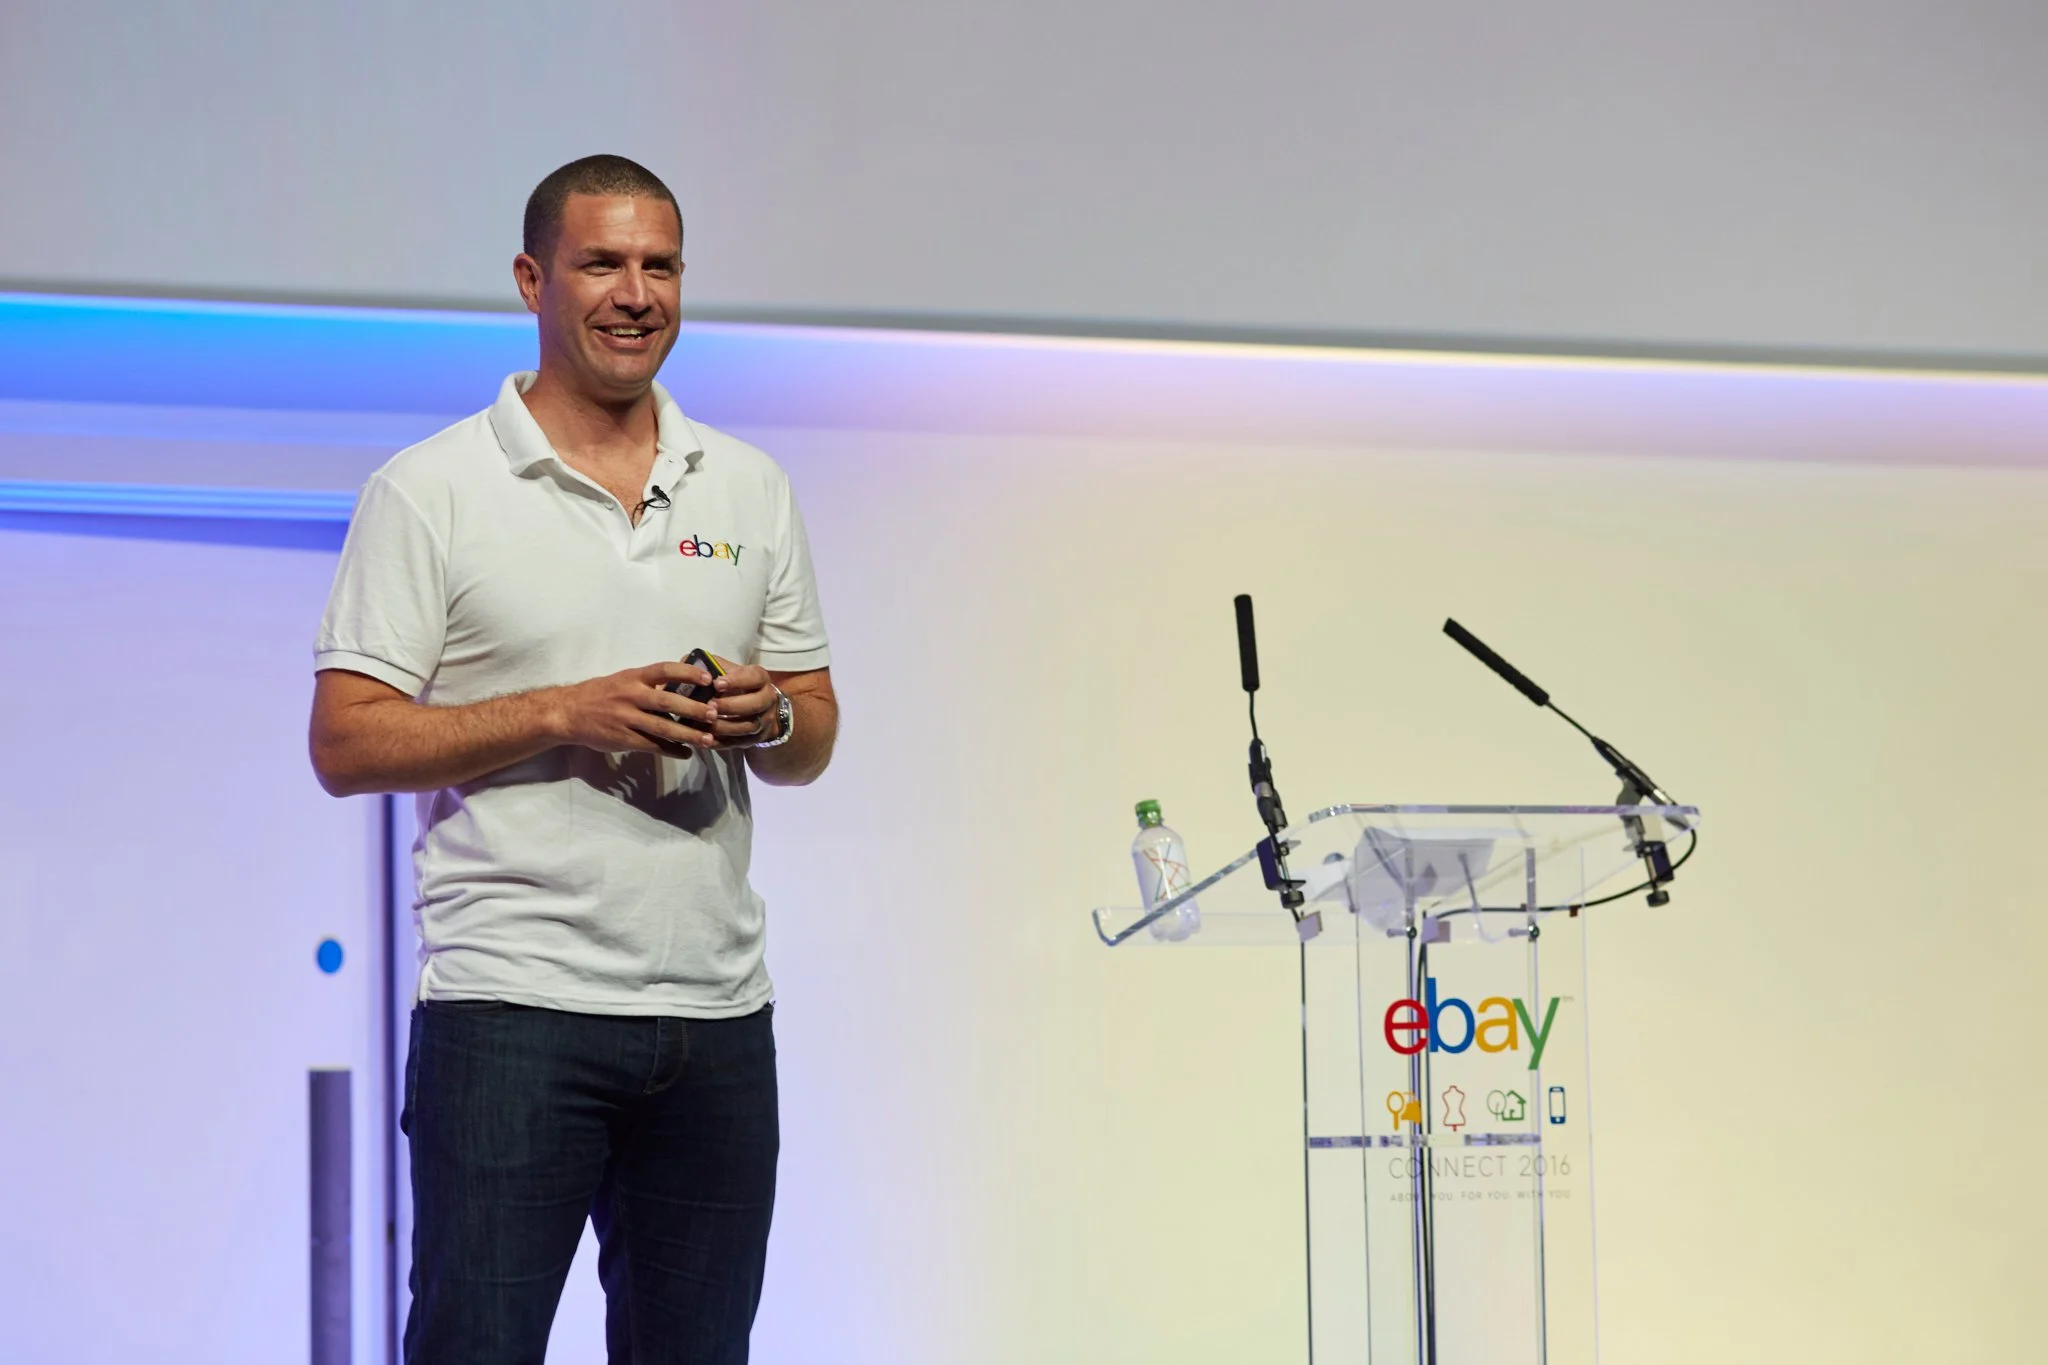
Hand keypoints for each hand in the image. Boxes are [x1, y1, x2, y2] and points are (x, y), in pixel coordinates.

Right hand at [550, 660, 719, 753]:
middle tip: (714, 714)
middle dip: (693, 709)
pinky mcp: (622, 738)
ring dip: (687, 734)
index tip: (708, 678)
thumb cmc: (601, 694)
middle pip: (667, 702)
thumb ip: (649, 684)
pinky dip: (671, 750)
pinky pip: (651, 746)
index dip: (687, 673)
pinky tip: (685, 753)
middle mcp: (631, 695)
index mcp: (633, 677)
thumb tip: (684, 686)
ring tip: (708, 739)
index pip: (664, 670)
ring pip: (662, 728)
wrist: (568, 712)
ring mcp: (626, 718)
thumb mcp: (624, 680)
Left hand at [701, 658, 783, 748]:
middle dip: (731, 705)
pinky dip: (720, 742)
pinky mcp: (753, 739)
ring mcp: (763, 721)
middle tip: (710, 705)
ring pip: (747, 726)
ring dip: (724, 726)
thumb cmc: (736, 685)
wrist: (757, 710)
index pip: (754, 677)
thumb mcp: (729, 671)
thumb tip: (686, 661)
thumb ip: (711, 666)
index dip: (737, 681)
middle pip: (755, 704)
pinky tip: (703, 738)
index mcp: (760, 679)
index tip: (717, 683)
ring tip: (702, 723)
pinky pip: (738, 743)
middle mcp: (767, 699)